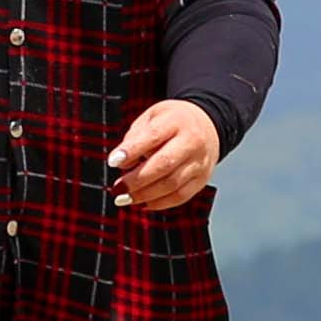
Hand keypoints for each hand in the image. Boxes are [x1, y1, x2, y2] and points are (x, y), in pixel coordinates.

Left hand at [108, 98, 221, 212]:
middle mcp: (192, 142)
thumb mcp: (152, 117)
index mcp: (176, 121)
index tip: (113, 162)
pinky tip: (144, 202)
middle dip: (137, 180)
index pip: (153, 136)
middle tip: (117, 188)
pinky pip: (180, 196)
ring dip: (144, 195)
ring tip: (125, 198)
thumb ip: (135, 137)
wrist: (208, 126)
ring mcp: (199, 162)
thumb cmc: (173, 122)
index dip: (132, 151)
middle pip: (164, 164)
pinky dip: (159, 203)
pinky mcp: (202, 179)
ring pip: (172, 184)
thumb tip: (120, 163)